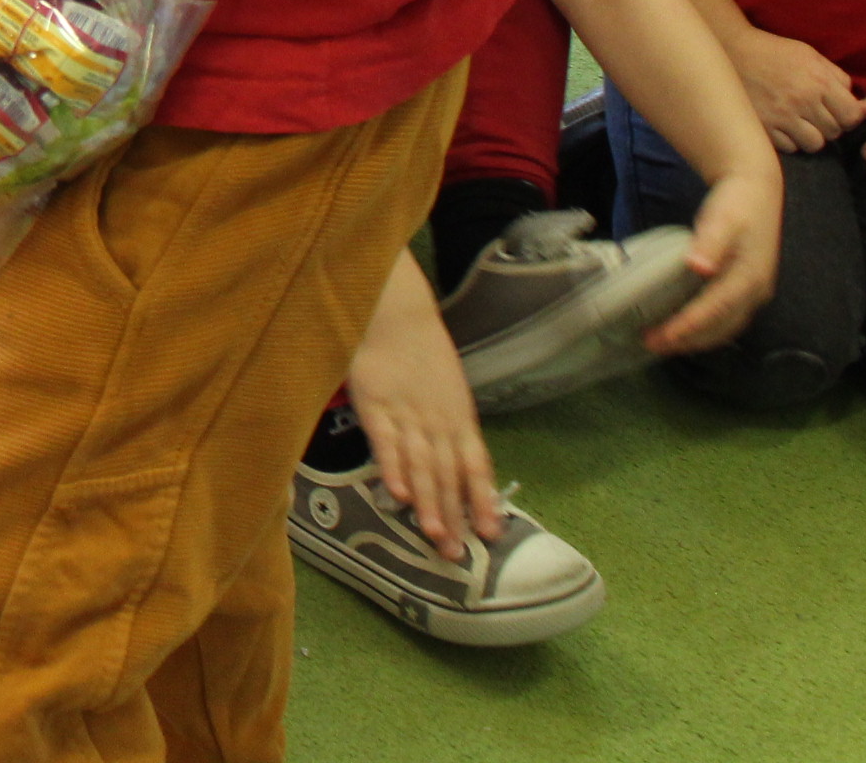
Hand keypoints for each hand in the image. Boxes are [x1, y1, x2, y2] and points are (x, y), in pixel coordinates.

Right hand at [344, 278, 504, 561]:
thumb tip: (457, 462)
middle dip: (453, 516)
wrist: (395, 311)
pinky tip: (398, 494)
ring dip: (428, 502)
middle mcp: (439, 422)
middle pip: (448, 475)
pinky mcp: (376, 404)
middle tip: (455, 553)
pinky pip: (387, 442)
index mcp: (460, 418)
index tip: (490, 534)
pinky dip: (393, 467)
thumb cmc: (420, 351)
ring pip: (421, 465)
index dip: (482, 501)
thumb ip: (449, 424)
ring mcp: (407, 414)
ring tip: (434, 534)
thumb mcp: (446, 389)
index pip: (476, 467)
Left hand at [647, 163, 779, 354]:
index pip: (716, 310)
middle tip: (650, 343)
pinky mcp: (745, 290)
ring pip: (724, 328)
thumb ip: (710, 242)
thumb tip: (699, 267)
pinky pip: (725, 319)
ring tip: (661, 343)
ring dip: (694, 339)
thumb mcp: (722, 217)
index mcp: (750, 277)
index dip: (688, 326)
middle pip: (721, 327)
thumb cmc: (737, 203)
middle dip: (687, 340)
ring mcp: (753, 293)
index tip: (660, 336)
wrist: (757, 190)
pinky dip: (703, 329)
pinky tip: (682, 329)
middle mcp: (755, 292)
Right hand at [730, 26, 861, 154]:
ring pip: (814, 144)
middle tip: (815, 116)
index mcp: (819, 81)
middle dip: (828, 126)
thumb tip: (853, 101)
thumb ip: (836, 77)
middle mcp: (803, 100)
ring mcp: (782, 115)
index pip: (853, 116)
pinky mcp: (763, 125)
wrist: (732, 50)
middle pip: (834, 132)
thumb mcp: (810, 55)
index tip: (839, 113)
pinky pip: (790, 147)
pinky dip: (789, 140)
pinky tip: (781, 126)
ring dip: (810, 136)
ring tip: (800, 124)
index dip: (849, 118)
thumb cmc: (774, 52)